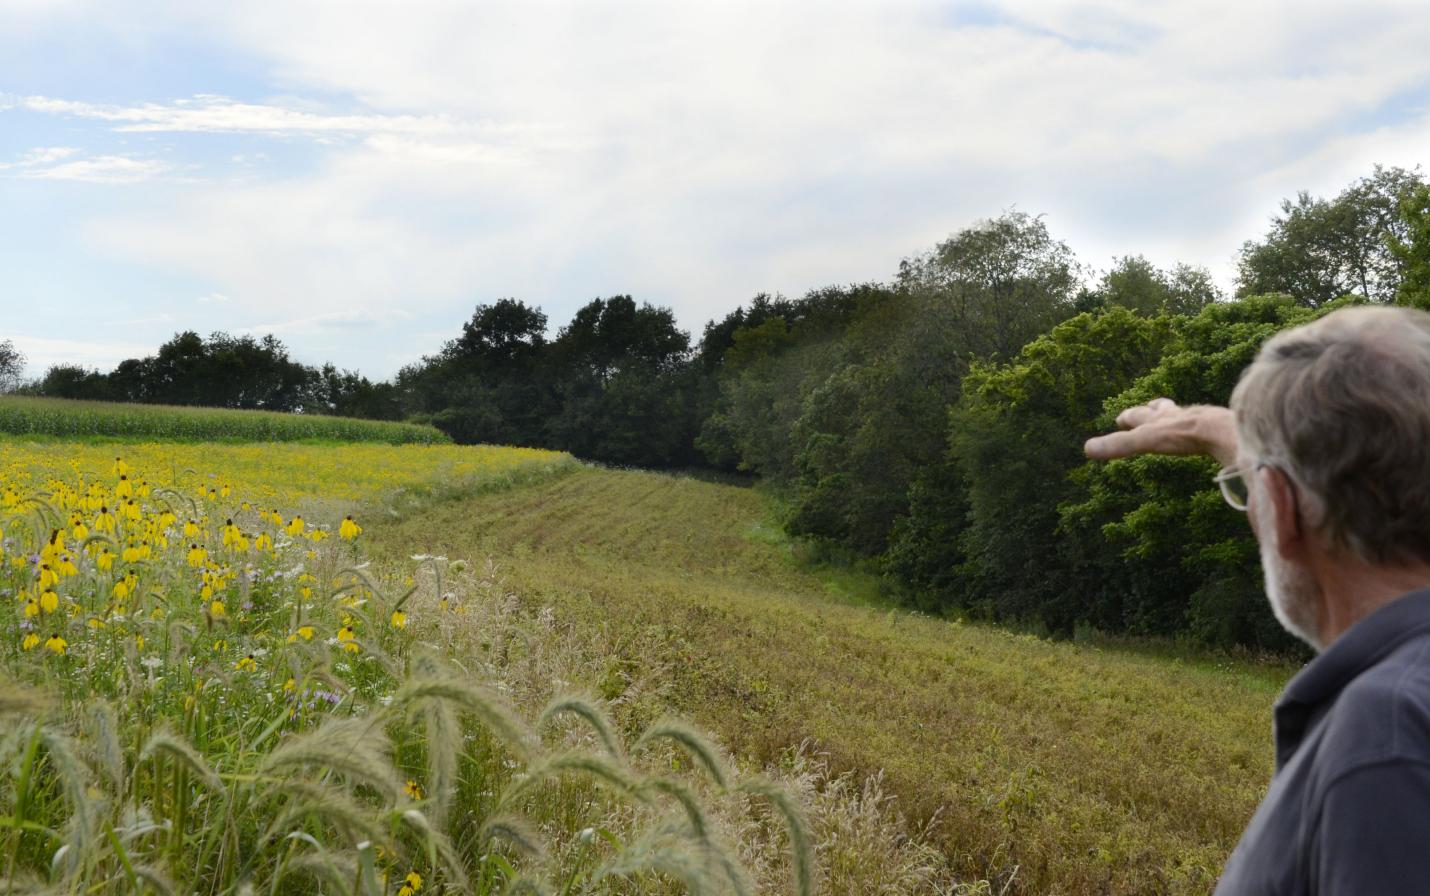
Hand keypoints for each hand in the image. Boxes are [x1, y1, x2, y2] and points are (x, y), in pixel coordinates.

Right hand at [1083, 399, 1237, 467]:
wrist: (1223, 430)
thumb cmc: (1184, 434)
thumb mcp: (1145, 440)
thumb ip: (1119, 445)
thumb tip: (1087, 448)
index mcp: (1159, 419)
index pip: (1139, 415)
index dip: (1130, 417)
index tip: (1121, 418)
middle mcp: (1178, 416)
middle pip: (1163, 409)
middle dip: (1155, 410)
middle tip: (1152, 407)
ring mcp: (1200, 421)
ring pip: (1186, 415)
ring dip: (1179, 416)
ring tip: (1179, 418)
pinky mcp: (1219, 429)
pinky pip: (1209, 427)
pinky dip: (1204, 429)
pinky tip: (1209, 435)